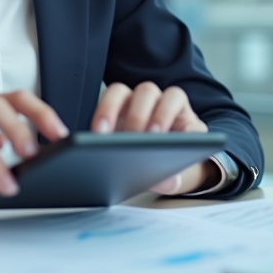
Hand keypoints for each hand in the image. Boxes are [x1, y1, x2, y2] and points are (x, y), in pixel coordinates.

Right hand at [90, 81, 216, 194]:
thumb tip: (169, 181)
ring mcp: (130, 103)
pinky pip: (102, 104)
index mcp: (177, 108)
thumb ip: (175, 177)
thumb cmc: (174, 160)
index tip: (155, 135)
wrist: (160, 164)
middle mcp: (153, 100)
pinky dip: (98, 118)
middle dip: (137, 115)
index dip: (165, 113)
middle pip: (145, 92)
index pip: (173, 98)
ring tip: (101, 136)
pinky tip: (94, 138)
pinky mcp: (111, 110)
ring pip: (119, 91)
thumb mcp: (179, 170)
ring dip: (109, 110)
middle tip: (130, 138)